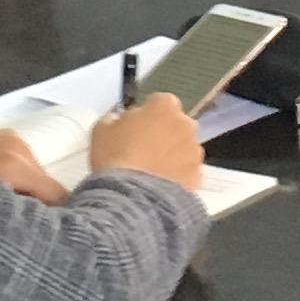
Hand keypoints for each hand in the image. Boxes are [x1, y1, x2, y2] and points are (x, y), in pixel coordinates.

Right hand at [86, 94, 206, 193]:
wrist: (133, 198)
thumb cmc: (115, 157)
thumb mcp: (101, 130)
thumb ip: (115, 119)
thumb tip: (120, 121)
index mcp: (164, 106)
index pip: (159, 102)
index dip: (146, 115)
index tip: (135, 127)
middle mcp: (186, 124)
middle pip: (176, 124)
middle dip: (163, 134)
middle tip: (142, 151)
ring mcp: (195, 152)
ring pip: (183, 149)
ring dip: (171, 156)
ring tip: (150, 173)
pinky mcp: (198, 177)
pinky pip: (187, 173)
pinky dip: (177, 177)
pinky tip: (158, 187)